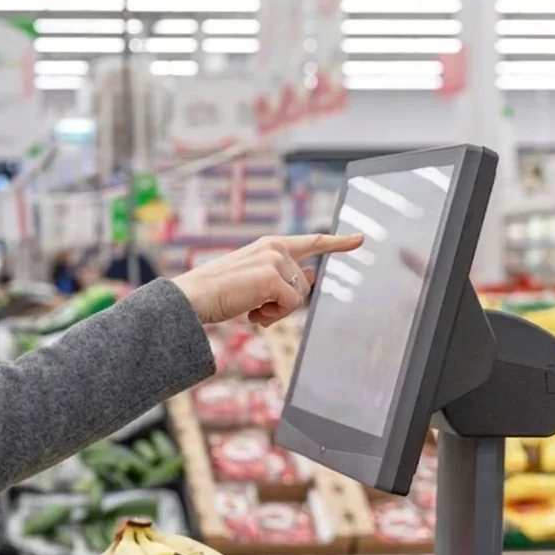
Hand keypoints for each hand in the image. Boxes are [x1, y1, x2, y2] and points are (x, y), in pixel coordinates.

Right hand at [172, 233, 363, 325]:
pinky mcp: (273, 277)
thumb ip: (285, 275)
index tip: (360, 239)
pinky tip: (252, 313)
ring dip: (277, 310)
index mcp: (271, 245)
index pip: (311, 242)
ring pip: (298, 296)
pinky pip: (290, 305)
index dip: (338, 242)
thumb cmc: (220, 290)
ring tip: (251, 308)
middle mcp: (276, 248)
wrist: (194, 297)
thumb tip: (312, 274)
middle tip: (257, 307)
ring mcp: (275, 261)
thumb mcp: (256, 279)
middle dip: (285, 301)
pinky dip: (273, 315)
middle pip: (305, 283)